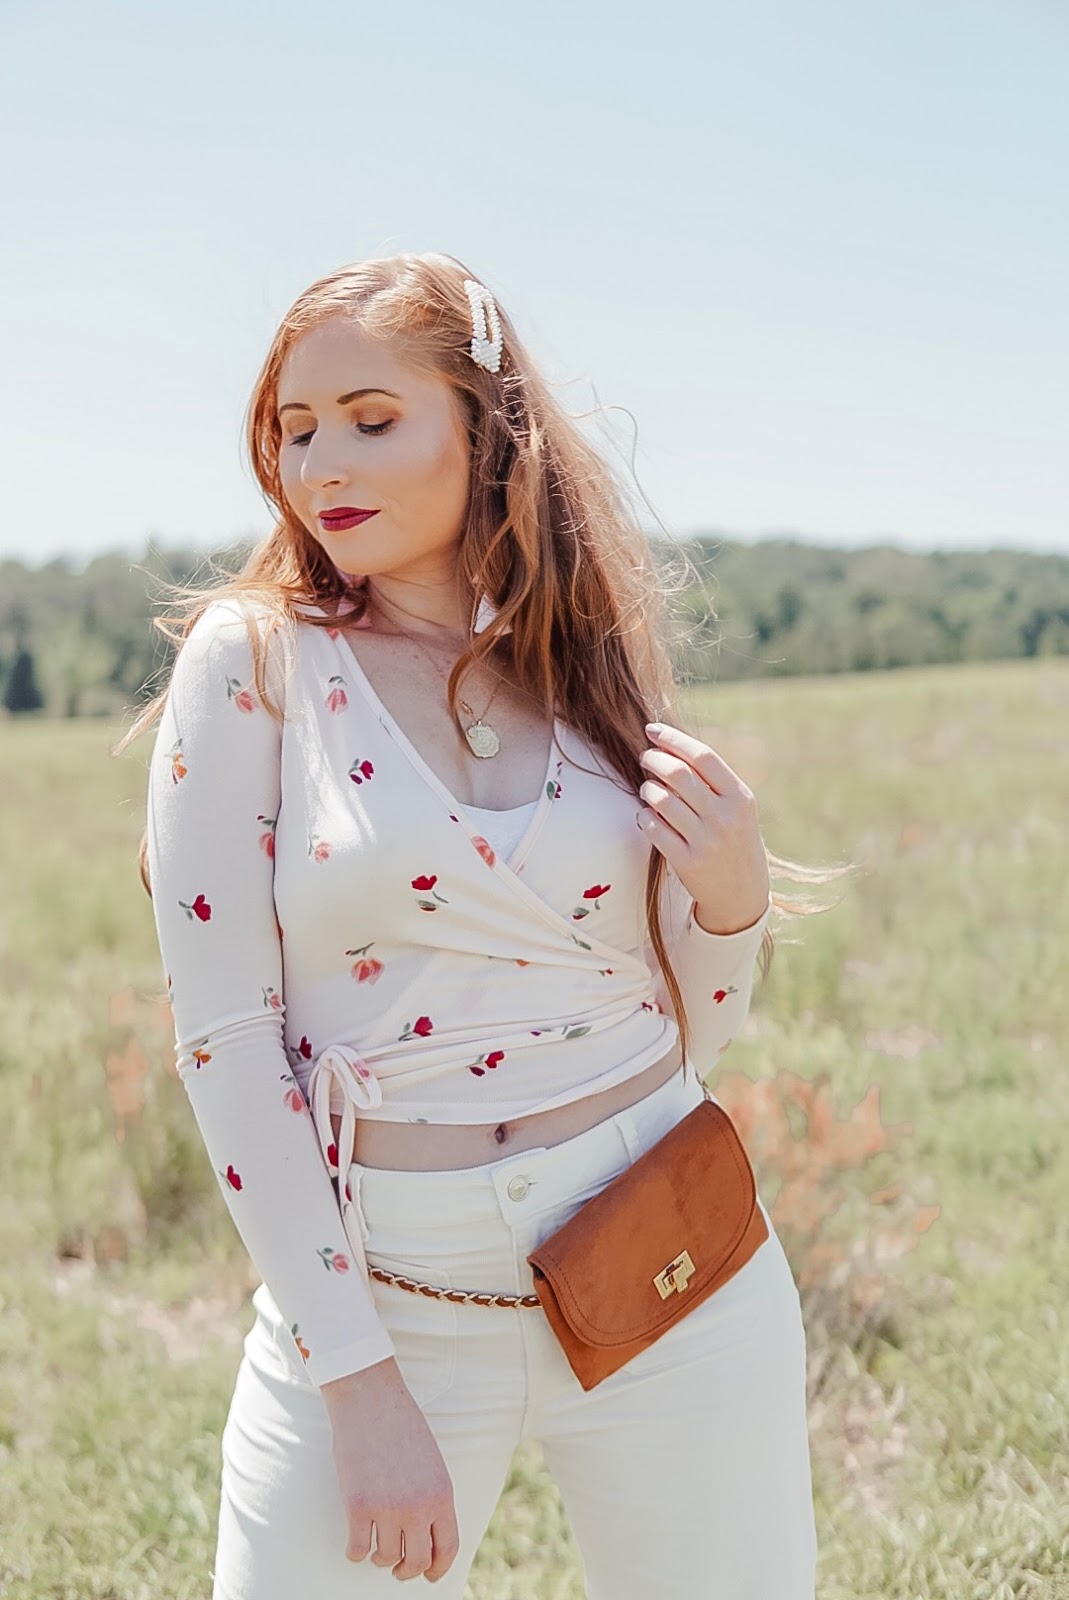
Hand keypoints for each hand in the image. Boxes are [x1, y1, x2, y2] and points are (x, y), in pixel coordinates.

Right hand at [322, 1358, 459, 1582]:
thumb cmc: (401, 1427)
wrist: (372, 1400)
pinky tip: (355, 1540)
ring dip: (379, 1558)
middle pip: (417, 1561)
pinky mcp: (358, 1506)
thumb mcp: (432, 1462)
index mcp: (442, 1494)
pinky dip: (355, 1551)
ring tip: (375, 1548)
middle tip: (396, 1566)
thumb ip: (432, 1497)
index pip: (448, 1548)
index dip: (438, 1569)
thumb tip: (425, 1535)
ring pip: (385, 1559)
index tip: (427, 1574)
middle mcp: (418, 1506)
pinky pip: (357, 1550)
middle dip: (406, 1570)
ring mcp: (388, 1508)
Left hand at [636, 721, 769, 934]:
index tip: (652, 730)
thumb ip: (712, 779)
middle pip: (679, 775)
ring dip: (647, 788)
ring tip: (647, 787)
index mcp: (740, 797)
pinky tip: (647, 814)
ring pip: (662, 800)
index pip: (703, 756)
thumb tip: (670, 744)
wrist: (741, 891)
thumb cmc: (733, 837)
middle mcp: (726, 818)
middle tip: (644, 757)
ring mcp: (707, 841)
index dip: (673, 739)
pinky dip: (645, 816)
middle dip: (654, 759)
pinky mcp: (688, 863)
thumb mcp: (737, 807)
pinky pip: (655, 829)